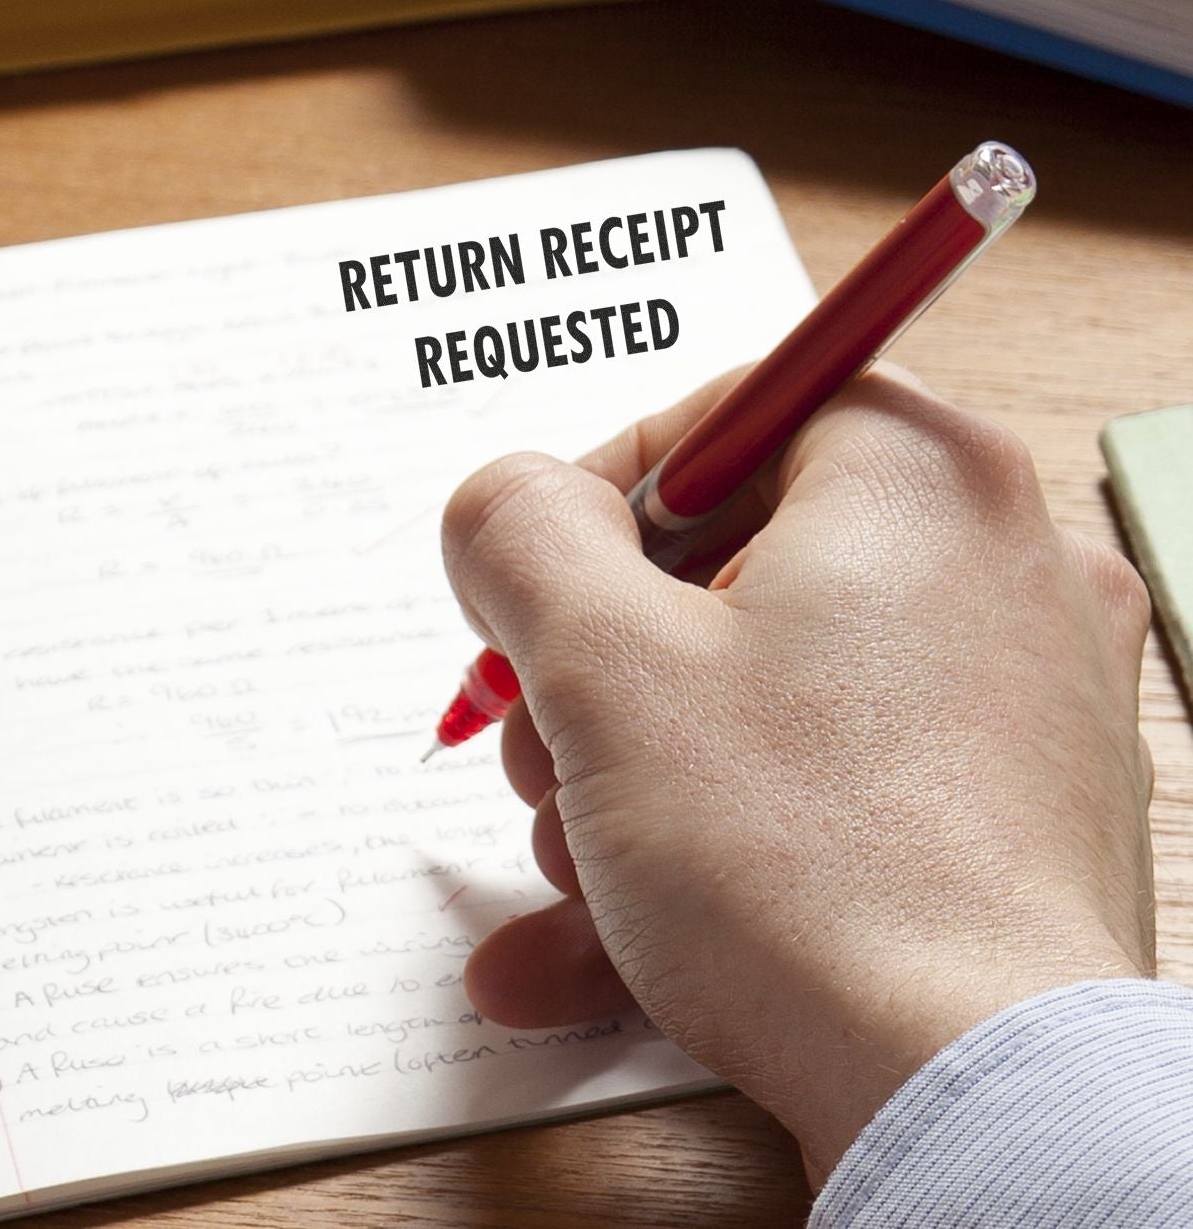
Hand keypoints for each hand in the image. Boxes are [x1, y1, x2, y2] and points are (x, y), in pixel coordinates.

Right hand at [440, 365, 1154, 1183]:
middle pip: (732, 569)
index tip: (528, 595)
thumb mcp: (600, 664)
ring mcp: (1013, 694)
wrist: (976, 1101)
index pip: (720, 419)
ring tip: (569, 863)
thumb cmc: (807, 864)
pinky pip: (823, 791)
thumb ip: (516, 532)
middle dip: (598, 669)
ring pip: (766, 696)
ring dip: (632, 773)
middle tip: (538, 742)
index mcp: (918, 477)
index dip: (591, 504)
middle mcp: (992, 563)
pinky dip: (711, 845)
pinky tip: (591, 942)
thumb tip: (507, 505)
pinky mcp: (1006, 810)